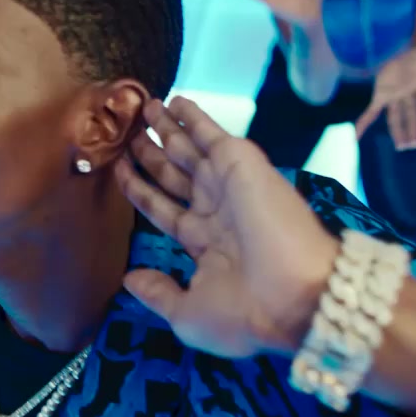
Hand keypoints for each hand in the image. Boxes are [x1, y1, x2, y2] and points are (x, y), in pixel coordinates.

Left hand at [113, 97, 338, 357]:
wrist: (295, 296)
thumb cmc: (244, 312)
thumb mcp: (189, 315)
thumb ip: (158, 293)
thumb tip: (129, 280)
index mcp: (207, 245)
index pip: (164, 210)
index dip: (141, 190)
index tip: (120, 171)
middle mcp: (216, 211)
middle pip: (173, 175)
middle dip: (151, 155)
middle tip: (129, 135)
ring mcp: (228, 185)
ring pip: (188, 150)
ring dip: (166, 129)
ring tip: (144, 107)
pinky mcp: (241, 164)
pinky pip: (211, 134)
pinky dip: (193, 117)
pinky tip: (174, 101)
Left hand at [355, 47, 415, 149]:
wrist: (406, 56)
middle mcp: (407, 96)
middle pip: (410, 114)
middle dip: (412, 129)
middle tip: (414, 145)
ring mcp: (393, 98)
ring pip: (395, 118)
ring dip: (397, 132)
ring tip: (401, 147)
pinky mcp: (381, 97)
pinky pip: (372, 112)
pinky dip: (364, 123)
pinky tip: (356, 136)